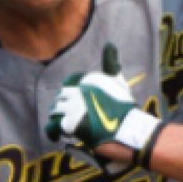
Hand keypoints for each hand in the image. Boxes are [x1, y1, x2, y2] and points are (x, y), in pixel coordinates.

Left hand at [46, 44, 164, 170]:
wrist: (130, 130)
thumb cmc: (126, 109)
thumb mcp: (118, 82)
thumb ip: (111, 64)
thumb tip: (109, 44)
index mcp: (87, 80)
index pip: (69, 82)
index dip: (71, 93)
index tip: (78, 102)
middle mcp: (77, 90)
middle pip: (61, 97)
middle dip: (64, 106)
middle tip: (73, 117)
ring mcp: (73, 107)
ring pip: (55, 111)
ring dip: (59, 119)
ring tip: (67, 127)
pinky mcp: (69, 124)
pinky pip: (52, 127)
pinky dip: (53, 132)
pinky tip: (58, 136)